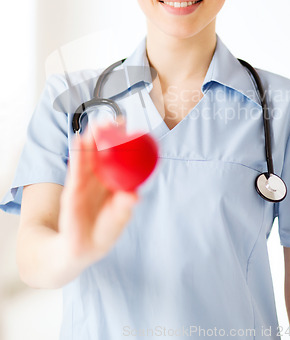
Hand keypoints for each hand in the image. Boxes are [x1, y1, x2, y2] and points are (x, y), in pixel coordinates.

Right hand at [58, 129, 137, 264]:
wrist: (77, 252)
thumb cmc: (100, 233)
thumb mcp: (116, 221)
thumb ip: (123, 208)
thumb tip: (135, 196)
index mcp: (111, 182)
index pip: (116, 156)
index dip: (120, 140)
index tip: (126, 124)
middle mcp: (97, 179)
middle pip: (100, 152)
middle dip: (104, 134)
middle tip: (111, 120)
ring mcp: (83, 184)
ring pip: (87, 157)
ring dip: (90, 140)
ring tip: (96, 125)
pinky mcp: (71, 192)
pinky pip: (75, 171)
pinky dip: (77, 157)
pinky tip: (79, 142)